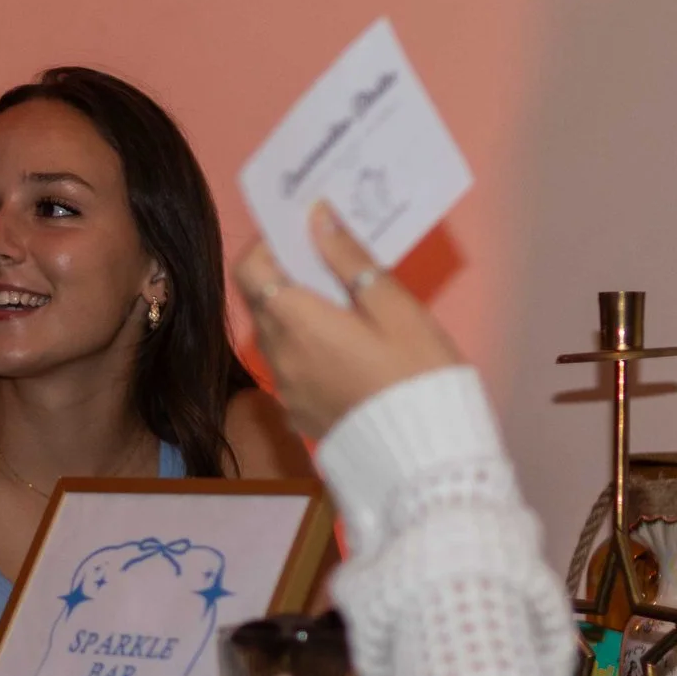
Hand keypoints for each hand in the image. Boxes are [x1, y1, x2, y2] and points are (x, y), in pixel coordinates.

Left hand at [236, 204, 463, 440]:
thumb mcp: (393, 306)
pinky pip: (290, 368)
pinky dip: (305, 348)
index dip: (266, 245)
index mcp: (297, 323)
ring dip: (295, 313)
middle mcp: (279, 356)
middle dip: (286, 274)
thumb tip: (318, 219)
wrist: (426, 457)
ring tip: (341, 304)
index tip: (300, 234)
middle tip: (328, 262)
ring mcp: (286, 390)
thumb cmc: (417, 374)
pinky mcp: (299, 414)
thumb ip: (349, 260)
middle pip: (261, 301)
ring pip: (274, 335)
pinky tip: (343, 349)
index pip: (250, 270)